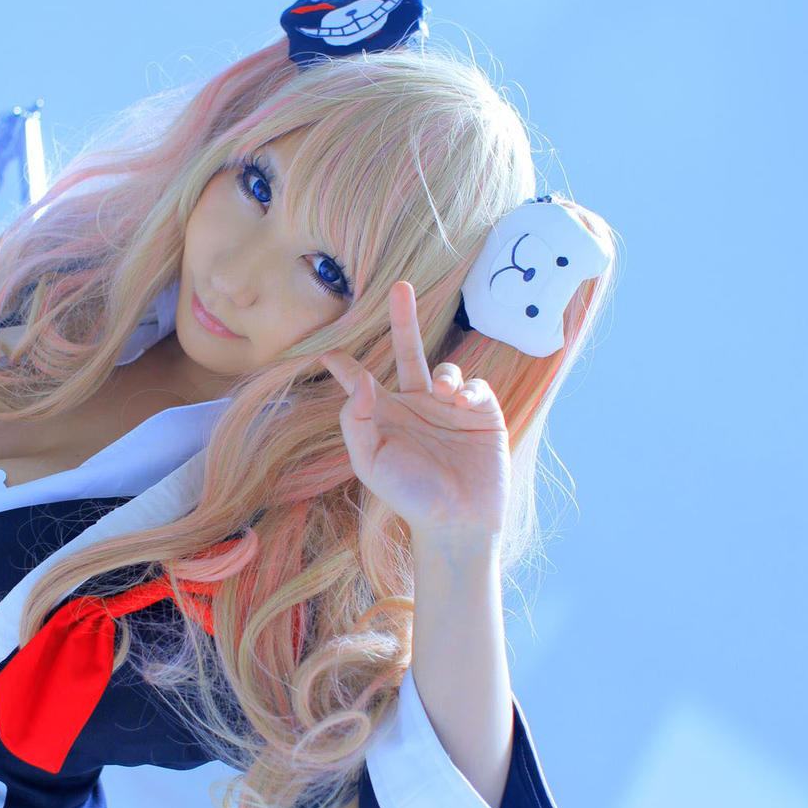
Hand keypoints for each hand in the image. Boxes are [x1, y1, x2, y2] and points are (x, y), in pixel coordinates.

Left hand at [319, 280, 509, 543]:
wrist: (459, 520)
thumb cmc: (410, 496)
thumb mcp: (371, 462)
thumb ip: (358, 420)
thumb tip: (359, 380)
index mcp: (385, 417)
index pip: (361, 383)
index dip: (344, 366)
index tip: (326, 351)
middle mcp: (415, 406)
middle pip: (406, 353)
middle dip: (404, 320)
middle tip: (401, 287)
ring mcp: (449, 408)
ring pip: (444, 368)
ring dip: (442, 373)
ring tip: (443, 393)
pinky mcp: (481, 413)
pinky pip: (474, 384)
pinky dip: (468, 387)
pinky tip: (462, 403)